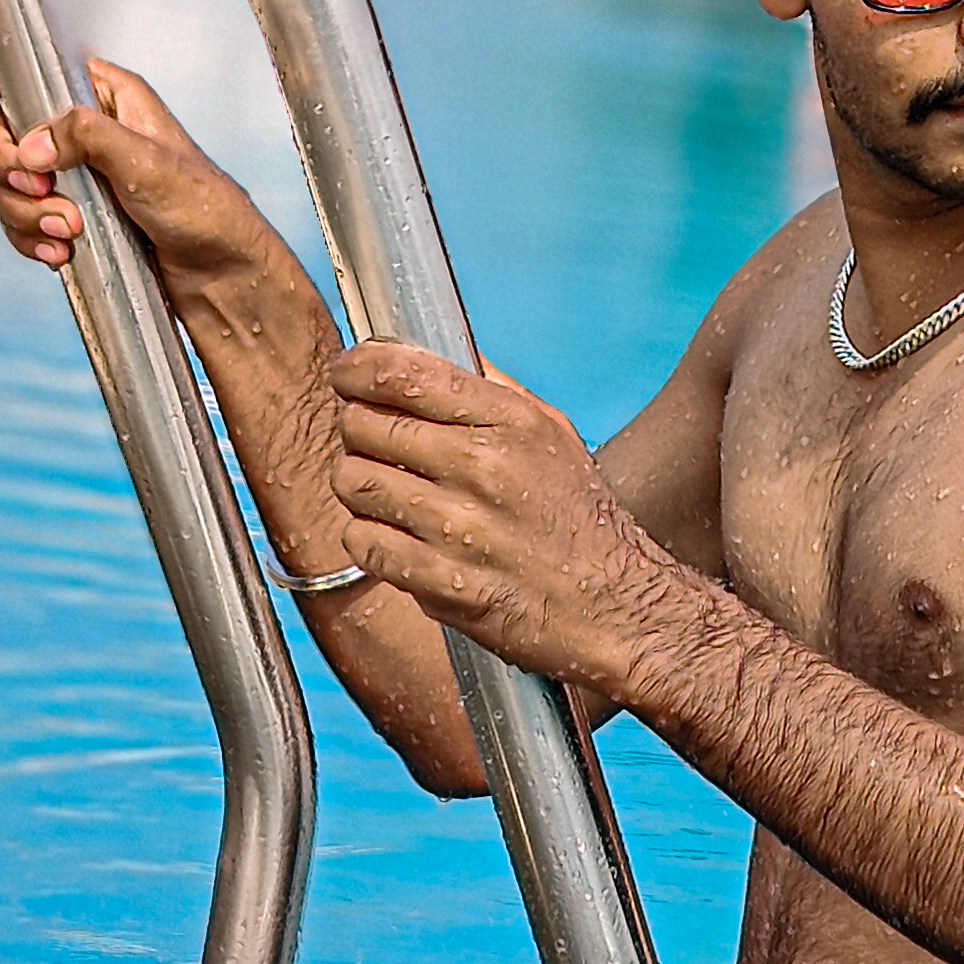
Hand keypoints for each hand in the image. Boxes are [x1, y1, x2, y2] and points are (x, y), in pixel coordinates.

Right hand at [0, 54, 271, 288]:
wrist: (219, 275)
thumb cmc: (204, 210)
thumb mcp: (148, 163)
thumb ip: (88, 138)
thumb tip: (31, 143)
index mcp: (105, 96)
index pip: (34, 66)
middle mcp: (83, 130)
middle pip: (3, 130)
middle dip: (11, 166)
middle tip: (43, 189)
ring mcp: (71, 175)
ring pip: (7, 181)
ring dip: (24, 210)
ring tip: (67, 231)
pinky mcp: (67, 214)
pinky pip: (20, 219)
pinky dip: (30, 237)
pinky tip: (61, 253)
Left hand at [328, 341, 686, 697]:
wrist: (616, 608)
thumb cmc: (582, 522)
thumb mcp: (553, 435)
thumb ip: (493, 391)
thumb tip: (430, 355)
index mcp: (510, 421)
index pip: (401, 372)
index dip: (356, 367)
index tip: (347, 374)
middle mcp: (482, 467)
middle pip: (364, 423)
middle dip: (357, 427)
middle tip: (372, 441)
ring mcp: (458, 528)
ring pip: (353, 481)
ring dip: (358, 482)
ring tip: (383, 489)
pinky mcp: (441, 583)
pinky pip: (363, 541)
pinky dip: (367, 536)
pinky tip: (394, 535)